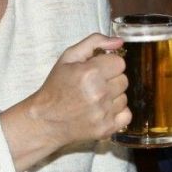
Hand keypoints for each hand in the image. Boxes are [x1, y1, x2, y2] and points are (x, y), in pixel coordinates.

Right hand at [1, 33, 130, 171]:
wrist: (45, 120)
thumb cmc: (56, 87)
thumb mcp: (69, 57)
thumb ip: (95, 42)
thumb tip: (119, 42)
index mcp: (90, 73)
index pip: (120, 63)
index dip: (108, 65)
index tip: (98, 70)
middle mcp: (98, 93)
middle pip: (124, 80)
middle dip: (111, 80)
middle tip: (94, 85)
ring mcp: (103, 113)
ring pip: (125, 97)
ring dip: (113, 97)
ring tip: (95, 98)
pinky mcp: (106, 128)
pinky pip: (126, 115)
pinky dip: (117, 113)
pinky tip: (103, 110)